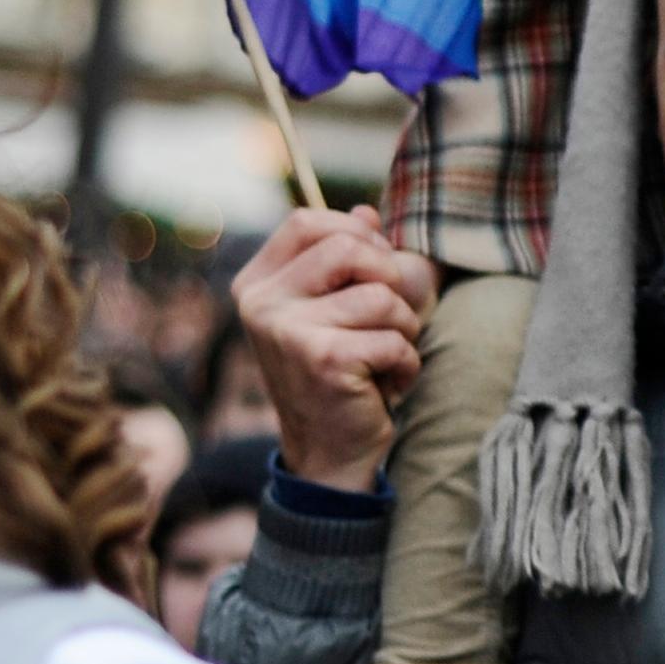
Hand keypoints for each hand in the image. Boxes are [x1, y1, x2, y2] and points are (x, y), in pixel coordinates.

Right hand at [231, 207, 435, 493]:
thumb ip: (348, 260)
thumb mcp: (336, 310)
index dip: (356, 234)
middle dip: (390, 281)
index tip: (375, 270)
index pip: (307, 222)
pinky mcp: (320, 359)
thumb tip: (368, 211)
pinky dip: (406, 363)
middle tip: (390, 318)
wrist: (329, 452)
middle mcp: (261, 304)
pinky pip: (393, 338)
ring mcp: (285, 330)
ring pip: (381, 296)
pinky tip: (386, 385)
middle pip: (349, 248)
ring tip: (385, 356)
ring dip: (403, 327)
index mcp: (257, 284)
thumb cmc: (339, 373)